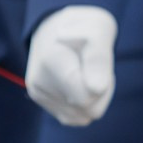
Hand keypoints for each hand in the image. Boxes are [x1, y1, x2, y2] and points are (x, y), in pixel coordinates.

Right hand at [25, 4, 117, 126]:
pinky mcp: (40, 99)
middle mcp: (39, 81)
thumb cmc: (82, 26)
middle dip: (101, 92)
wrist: (53, 25)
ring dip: (93, 97)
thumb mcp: (98, 28)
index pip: (88, 97)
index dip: (104, 83)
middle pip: (89, 110)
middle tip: (94, 66)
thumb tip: (95, 88)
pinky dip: (83, 103)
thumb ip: (99, 56)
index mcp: (51, 61)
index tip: (98, 60)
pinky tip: (76, 82)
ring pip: (83, 116)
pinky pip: (74, 117)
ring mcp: (38, 93)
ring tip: (83, 71)